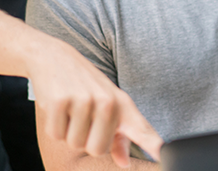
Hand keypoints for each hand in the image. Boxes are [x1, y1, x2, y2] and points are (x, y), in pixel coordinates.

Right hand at [28, 37, 163, 166]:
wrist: (53, 56)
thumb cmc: (84, 85)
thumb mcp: (106, 105)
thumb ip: (118, 136)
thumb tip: (124, 162)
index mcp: (122, 104)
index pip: (141, 129)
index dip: (154, 144)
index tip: (164, 154)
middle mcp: (107, 101)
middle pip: (97, 150)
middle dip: (86, 140)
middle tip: (82, 118)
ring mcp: (84, 100)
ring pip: (75, 144)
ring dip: (68, 131)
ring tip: (70, 109)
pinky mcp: (60, 100)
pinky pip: (56, 134)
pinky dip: (54, 126)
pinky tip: (58, 105)